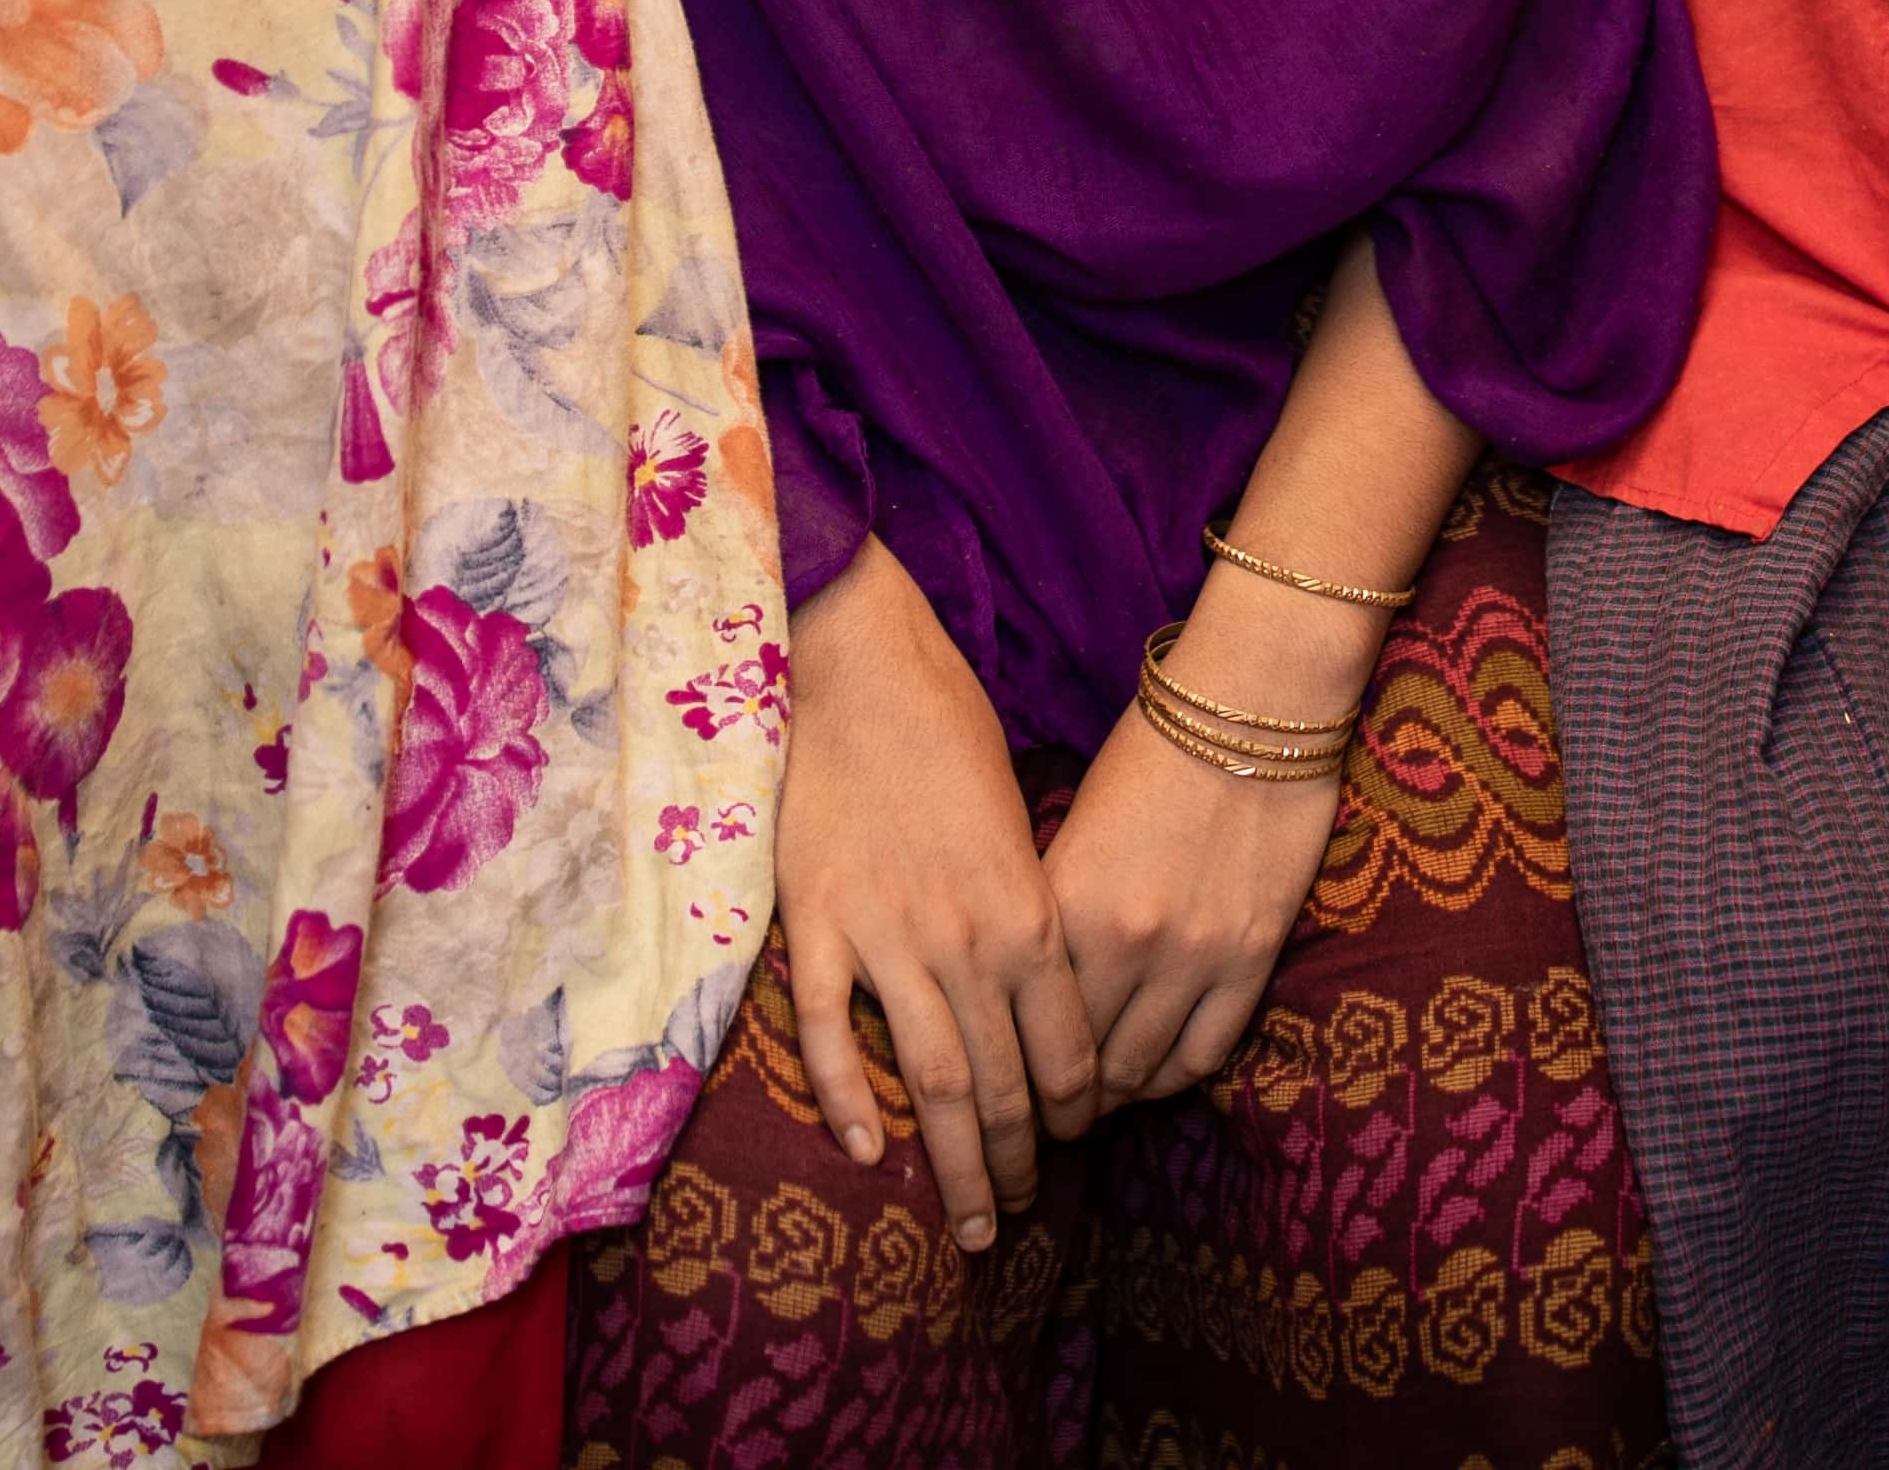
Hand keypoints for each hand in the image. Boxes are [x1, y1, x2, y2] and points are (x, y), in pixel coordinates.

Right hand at [775, 551, 1097, 1249]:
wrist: (854, 666)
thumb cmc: (945, 728)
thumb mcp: (1014, 821)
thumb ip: (1025, 908)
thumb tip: (1037, 986)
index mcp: (1029, 911)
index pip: (1065, 1049)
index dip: (1073, 1114)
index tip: (1067, 1148)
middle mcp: (967, 939)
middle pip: (1002, 1085)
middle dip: (1016, 1163)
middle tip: (1012, 1218)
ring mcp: (887, 936)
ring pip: (929, 1081)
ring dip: (952, 1162)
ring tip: (962, 1222)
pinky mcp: (815, 924)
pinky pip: (830, 1033)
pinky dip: (847, 1097)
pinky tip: (867, 1150)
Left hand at [1042, 611, 1354, 1103]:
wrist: (1252, 705)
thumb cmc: (1151, 751)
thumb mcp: (1075, 827)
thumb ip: (1050, 910)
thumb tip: (1022, 984)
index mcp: (1062, 905)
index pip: (1022, 1025)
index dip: (1010, 1068)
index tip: (1005, 1080)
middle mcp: (1123, 942)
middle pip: (1076, 1068)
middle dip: (1057, 1102)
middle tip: (1048, 1109)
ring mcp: (1193, 956)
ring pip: (1139, 1074)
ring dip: (1115, 1097)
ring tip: (1100, 1097)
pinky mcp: (1251, 958)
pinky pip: (1205, 1055)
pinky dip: (1174, 1078)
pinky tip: (1157, 1073)